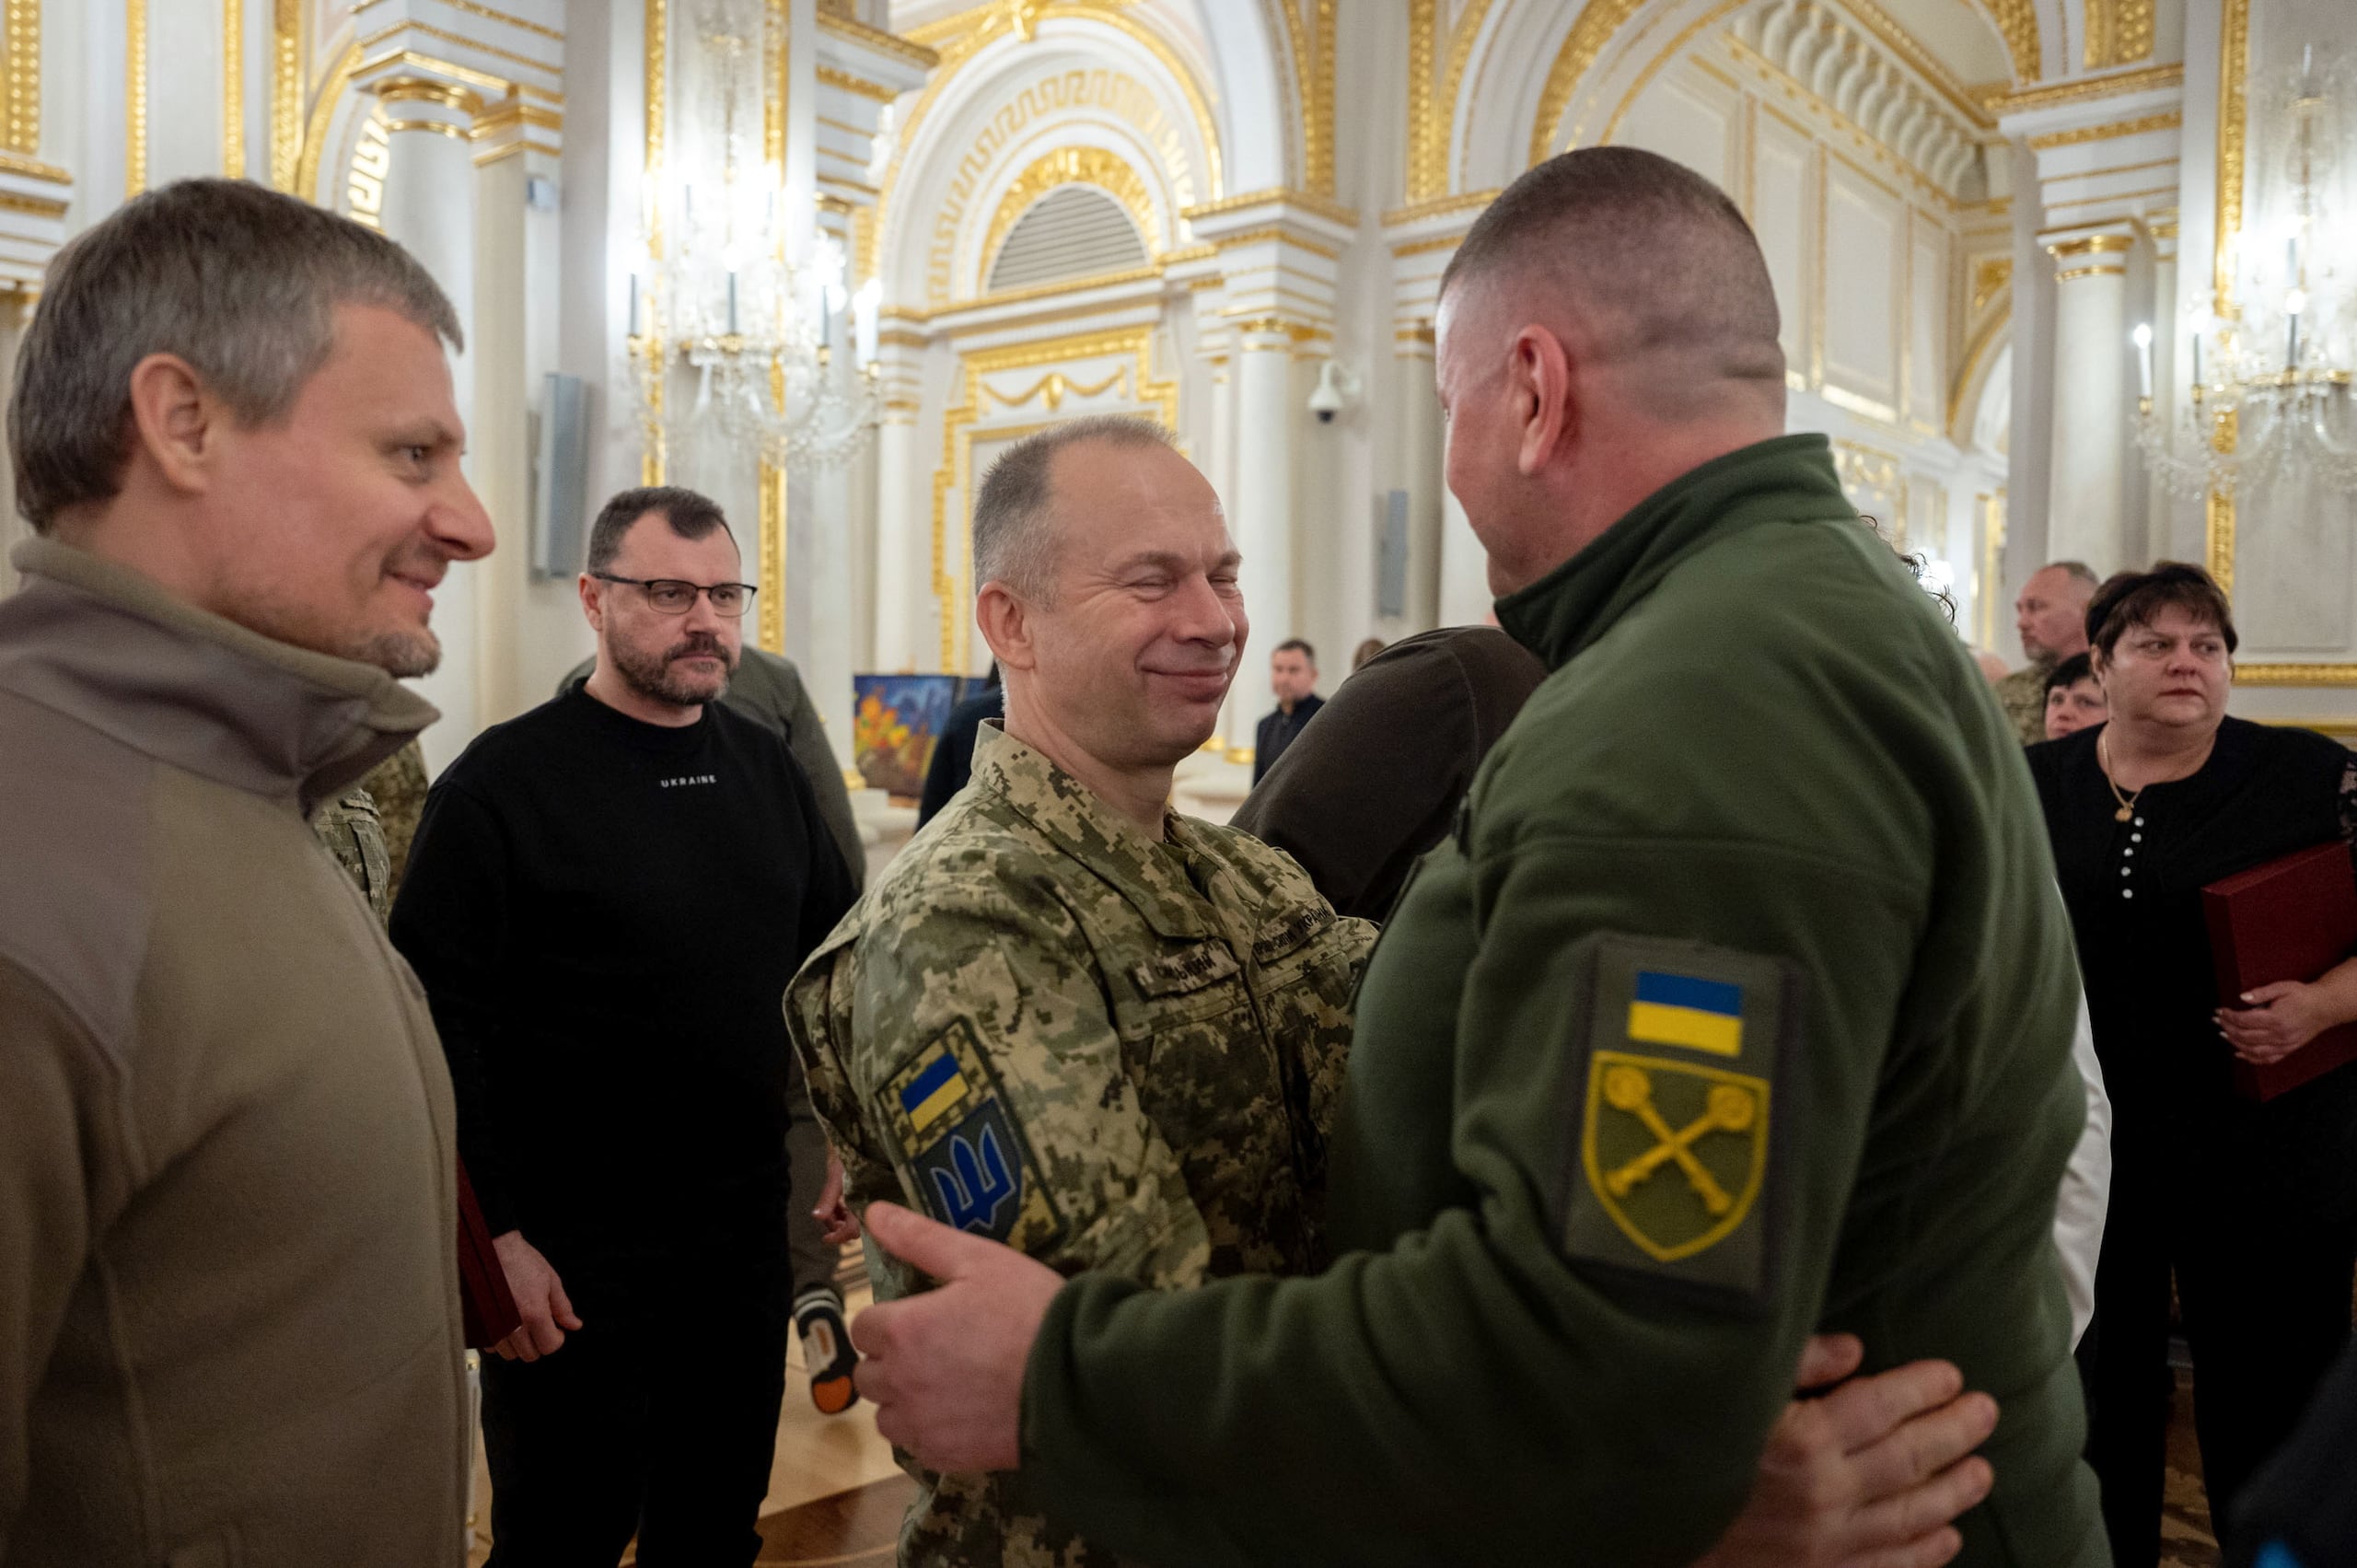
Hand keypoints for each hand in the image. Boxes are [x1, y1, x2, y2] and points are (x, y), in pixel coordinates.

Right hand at [490, 1230, 582, 1362]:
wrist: (491, 1249)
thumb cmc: (522, 1261)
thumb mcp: (550, 1280)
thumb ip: (563, 1307)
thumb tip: (575, 1326)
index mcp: (534, 1314)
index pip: (549, 1346)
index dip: (557, 1338)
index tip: (555, 1327)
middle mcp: (512, 1326)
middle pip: (529, 1355)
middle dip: (538, 1342)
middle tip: (539, 1324)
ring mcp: (492, 1328)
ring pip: (509, 1354)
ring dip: (518, 1343)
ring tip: (521, 1322)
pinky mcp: (477, 1326)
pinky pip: (490, 1346)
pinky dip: (499, 1340)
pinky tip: (504, 1323)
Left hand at [816, 1149, 860, 1244]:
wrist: (858, 1141)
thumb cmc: (848, 1157)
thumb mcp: (836, 1176)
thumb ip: (829, 1198)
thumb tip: (816, 1217)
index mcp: (864, 1203)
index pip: (853, 1229)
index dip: (839, 1236)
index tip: (825, 1239)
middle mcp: (866, 1204)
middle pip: (853, 1228)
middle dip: (839, 1228)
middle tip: (829, 1219)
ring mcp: (865, 1201)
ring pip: (851, 1221)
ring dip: (839, 1220)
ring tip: (832, 1209)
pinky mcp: (861, 1197)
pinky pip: (851, 1211)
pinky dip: (841, 1212)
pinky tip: (836, 1205)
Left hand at [851, 1201, 1062, 1471]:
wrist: (1076, 1379)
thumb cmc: (1028, 1309)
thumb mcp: (978, 1259)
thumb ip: (919, 1237)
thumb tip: (873, 1212)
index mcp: (902, 1331)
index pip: (862, 1327)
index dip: (889, 1319)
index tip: (920, 1317)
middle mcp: (900, 1382)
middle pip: (866, 1374)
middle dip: (890, 1360)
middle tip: (935, 1349)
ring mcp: (921, 1425)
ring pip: (885, 1415)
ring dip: (903, 1400)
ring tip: (945, 1385)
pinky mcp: (944, 1458)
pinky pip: (916, 1445)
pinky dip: (928, 1431)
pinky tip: (962, 1413)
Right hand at [1695, 1334, 1997, 1567]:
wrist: (1646, 1531)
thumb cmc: (1682, 1446)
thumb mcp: (1725, 1390)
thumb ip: (1791, 1365)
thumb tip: (1855, 1350)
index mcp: (1799, 1439)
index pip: (1881, 1406)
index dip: (1923, 1389)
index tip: (1953, 1376)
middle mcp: (1822, 1492)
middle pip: (1908, 1458)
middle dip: (1954, 1432)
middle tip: (1988, 1412)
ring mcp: (1823, 1542)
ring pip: (1909, 1515)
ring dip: (1952, 1492)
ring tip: (1982, 1472)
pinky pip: (1886, 1566)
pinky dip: (1922, 1553)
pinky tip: (1947, 1537)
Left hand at [2218, 980, 2327, 1063]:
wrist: (2325, 1007)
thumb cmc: (2303, 996)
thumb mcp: (2282, 987)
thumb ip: (2261, 992)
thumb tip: (2242, 997)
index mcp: (2277, 1018)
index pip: (2244, 1020)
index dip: (2228, 1016)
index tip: (2219, 1011)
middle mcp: (2280, 1035)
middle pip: (2245, 1036)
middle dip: (2227, 1028)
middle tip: (2217, 1021)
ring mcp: (2284, 1045)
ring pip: (2253, 1050)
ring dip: (2235, 1043)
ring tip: (2223, 1034)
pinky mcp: (2288, 1050)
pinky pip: (2266, 1059)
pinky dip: (2250, 1058)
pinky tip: (2239, 1053)